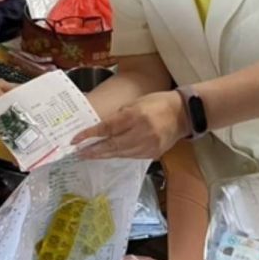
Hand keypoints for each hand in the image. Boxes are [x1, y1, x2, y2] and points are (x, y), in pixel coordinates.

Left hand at [72, 90, 188, 159]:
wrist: (182, 114)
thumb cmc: (157, 103)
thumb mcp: (135, 103)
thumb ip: (118, 116)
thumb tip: (100, 128)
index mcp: (136, 116)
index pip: (107, 128)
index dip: (90, 135)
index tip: (76, 140)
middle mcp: (142, 132)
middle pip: (112, 145)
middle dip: (93, 150)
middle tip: (79, 152)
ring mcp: (148, 145)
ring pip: (120, 153)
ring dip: (103, 154)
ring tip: (90, 155)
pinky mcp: (153, 154)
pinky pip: (131, 156)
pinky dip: (119, 154)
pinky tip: (109, 154)